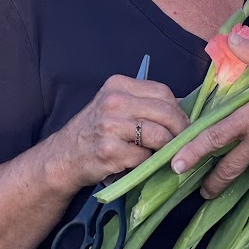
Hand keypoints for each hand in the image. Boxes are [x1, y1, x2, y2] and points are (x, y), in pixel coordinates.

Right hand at [53, 74, 188, 189]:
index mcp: (118, 86)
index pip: (162, 92)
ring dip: (166, 148)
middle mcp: (114, 102)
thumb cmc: (94, 131)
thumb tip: (185, 107)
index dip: (178, 109)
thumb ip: (144, 103)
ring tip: (163, 153)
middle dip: (180, 129)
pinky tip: (140, 162)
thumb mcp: (115, 107)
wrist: (63, 157)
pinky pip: (144, 156)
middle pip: (165, 112)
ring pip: (158, 135)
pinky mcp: (110, 151)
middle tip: (183, 141)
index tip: (183, 123)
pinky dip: (147, 162)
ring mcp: (110, 126)